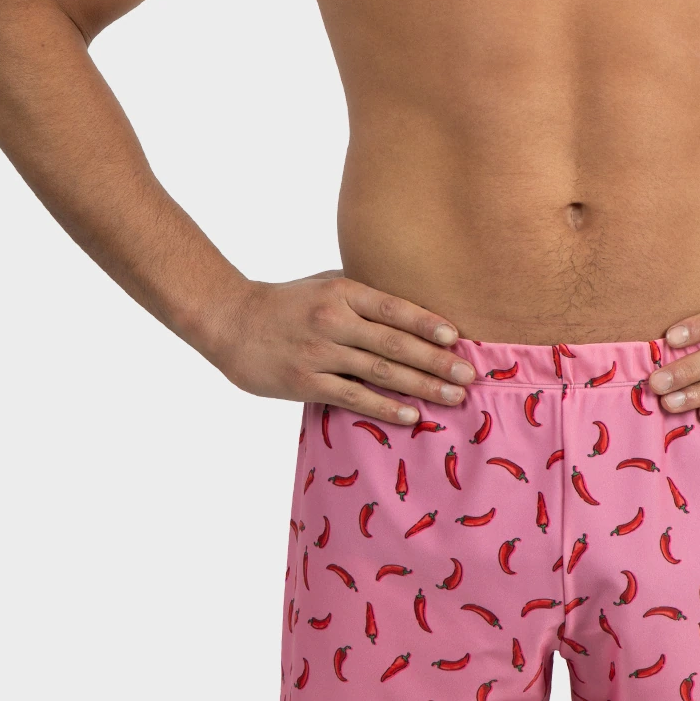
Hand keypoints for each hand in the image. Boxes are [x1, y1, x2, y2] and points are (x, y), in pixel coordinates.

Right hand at [206, 270, 477, 424]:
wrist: (230, 320)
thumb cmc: (286, 303)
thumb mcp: (325, 285)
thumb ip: (363, 296)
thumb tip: (412, 310)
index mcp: (343, 292)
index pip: (394, 308)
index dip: (427, 323)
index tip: (456, 338)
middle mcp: (334, 320)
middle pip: (395, 343)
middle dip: (436, 361)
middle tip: (469, 375)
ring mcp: (320, 352)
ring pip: (380, 371)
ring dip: (421, 386)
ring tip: (453, 397)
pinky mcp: (305, 381)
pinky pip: (353, 397)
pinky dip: (385, 407)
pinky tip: (411, 415)